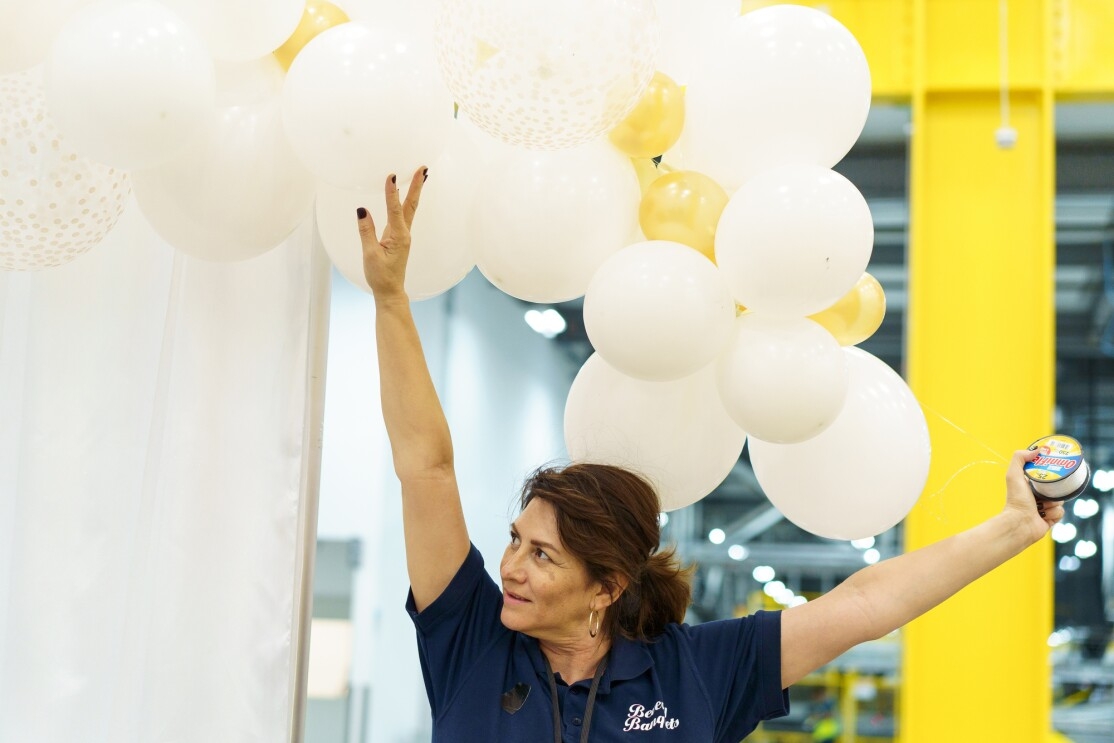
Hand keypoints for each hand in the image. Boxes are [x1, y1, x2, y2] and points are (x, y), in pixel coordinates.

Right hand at [357, 167, 427, 299]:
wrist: (390, 290)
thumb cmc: (380, 275)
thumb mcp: (370, 254)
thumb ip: (366, 231)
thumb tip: (362, 210)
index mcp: (398, 237)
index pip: (395, 210)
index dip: (392, 193)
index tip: (392, 176)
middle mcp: (404, 233)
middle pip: (411, 204)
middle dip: (417, 185)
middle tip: (424, 169)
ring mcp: (403, 234)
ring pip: (410, 208)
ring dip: (414, 191)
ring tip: (420, 175)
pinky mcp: (399, 236)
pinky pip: (404, 215)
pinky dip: (406, 202)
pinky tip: (405, 196)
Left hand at [1002, 449, 1064, 544]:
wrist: (1020, 524)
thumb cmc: (1016, 500)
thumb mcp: (1014, 474)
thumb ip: (1019, 458)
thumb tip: (1037, 449)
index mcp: (1028, 486)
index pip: (1044, 476)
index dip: (1050, 474)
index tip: (1055, 471)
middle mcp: (1035, 498)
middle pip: (1055, 489)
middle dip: (1053, 490)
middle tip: (1047, 492)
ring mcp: (1044, 509)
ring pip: (1060, 501)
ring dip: (1052, 503)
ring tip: (1042, 506)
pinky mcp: (1050, 520)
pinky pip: (1061, 512)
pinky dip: (1054, 513)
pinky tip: (1044, 515)